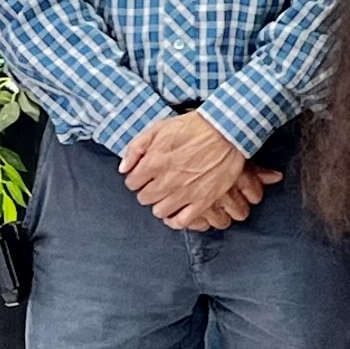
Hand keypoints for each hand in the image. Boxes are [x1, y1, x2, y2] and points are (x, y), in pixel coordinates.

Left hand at [120, 109, 261, 228]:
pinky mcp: (202, 200)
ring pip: (159, 211)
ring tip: (167, 196)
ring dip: (160, 204)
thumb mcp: (159, 128)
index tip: (144, 176)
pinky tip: (174, 213)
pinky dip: (174, 220)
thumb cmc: (193, 127)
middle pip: (144, 198)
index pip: (132, 183)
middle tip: (157, 184)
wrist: (226, 130)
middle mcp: (167, 181)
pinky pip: (182, 221)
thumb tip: (124, 169)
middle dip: (147, 191)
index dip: (136, 179)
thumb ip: (136, 148)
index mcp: (154, 162)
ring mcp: (185, 193)